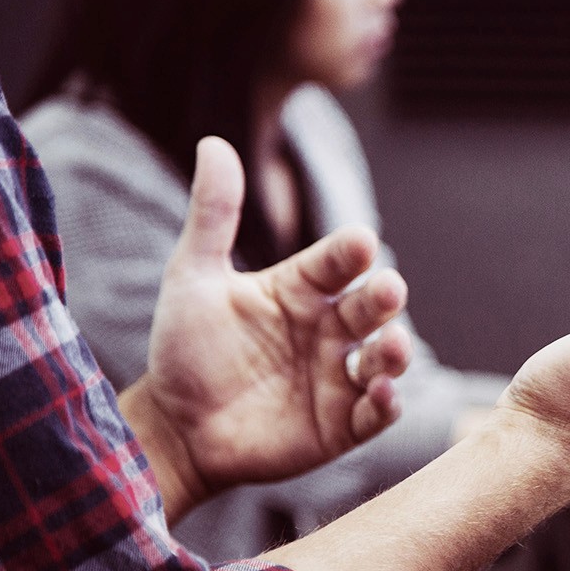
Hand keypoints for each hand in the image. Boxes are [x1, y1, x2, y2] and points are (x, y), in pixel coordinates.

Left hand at [120, 137, 412, 516]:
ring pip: (384, 358)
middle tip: (387, 289)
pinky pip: (376, 412)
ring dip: (396, 352)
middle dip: (384, 298)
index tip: (359, 241)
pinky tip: (381, 393)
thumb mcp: (193, 277)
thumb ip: (213, 215)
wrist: (174, 428)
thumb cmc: (185, 350)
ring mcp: (339, 377)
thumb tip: (213, 142)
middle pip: (370, 307)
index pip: (337, 262)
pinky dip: (386, 404)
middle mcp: (329, 329)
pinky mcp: (342, 425)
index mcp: (302, 290)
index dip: (349, 252)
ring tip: (392, 347)